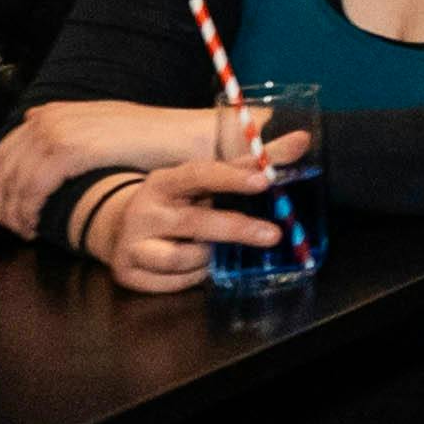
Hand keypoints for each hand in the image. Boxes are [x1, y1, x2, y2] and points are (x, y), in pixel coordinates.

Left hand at [0, 96, 230, 236]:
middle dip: (0, 202)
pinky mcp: (71, 149)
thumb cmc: (156, 140)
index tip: (8, 211)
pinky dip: (28, 209)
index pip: (4, 152)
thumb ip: (70, 126)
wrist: (188, 137)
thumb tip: (33, 120)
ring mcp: (59, 130)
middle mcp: (50, 118)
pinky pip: (33, 185)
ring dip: (11, 211)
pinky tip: (35, 226)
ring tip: (24, 232)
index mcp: (54, 113)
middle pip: (1, 167)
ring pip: (13, 179)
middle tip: (13, 228)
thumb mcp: (105, 126)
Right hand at [74, 144, 304, 296]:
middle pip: (196, 222)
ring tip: (216, 251)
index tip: (265, 180)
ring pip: (183, 258)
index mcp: (165, 181)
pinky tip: (196, 267)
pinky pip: (174, 282)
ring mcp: (133, 242)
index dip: (232, 178)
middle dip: (237, 229)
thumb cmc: (179, 201)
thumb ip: (253, 164)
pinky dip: (192, 277)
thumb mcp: (208, 180)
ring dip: (209, 258)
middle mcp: (144, 210)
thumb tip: (302, 141)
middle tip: (274, 235)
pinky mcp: (128, 272)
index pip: (199, 174)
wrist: (120, 228)